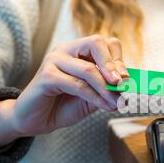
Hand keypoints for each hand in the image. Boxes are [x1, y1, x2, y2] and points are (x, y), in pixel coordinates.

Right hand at [0, 35, 128, 147]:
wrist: (35, 120)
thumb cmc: (62, 105)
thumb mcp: (92, 96)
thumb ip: (107, 89)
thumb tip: (128, 89)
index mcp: (77, 51)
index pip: (104, 42)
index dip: (118, 59)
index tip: (128, 79)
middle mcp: (65, 50)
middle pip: (96, 43)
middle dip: (113, 65)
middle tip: (123, 85)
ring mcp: (54, 60)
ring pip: (89, 69)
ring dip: (107, 89)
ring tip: (117, 103)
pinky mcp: (46, 76)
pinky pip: (77, 85)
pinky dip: (94, 97)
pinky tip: (104, 106)